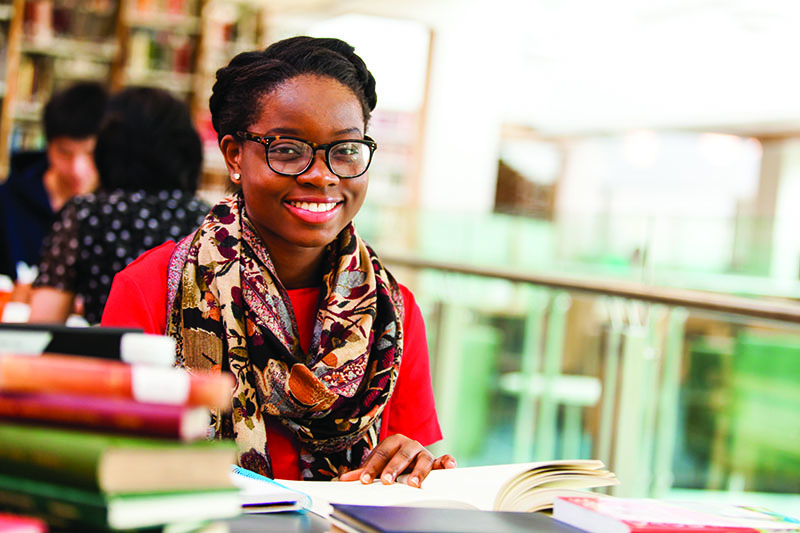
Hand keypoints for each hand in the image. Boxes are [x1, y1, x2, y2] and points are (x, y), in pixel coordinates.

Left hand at [338, 434, 456, 487]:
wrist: (409, 456)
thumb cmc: (392, 460)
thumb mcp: (378, 464)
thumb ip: (363, 472)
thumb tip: (343, 479)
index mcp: (393, 442)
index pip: (381, 454)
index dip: (372, 468)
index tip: (364, 480)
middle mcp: (409, 445)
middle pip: (401, 456)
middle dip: (393, 469)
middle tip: (386, 481)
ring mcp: (423, 452)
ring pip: (422, 459)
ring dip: (419, 471)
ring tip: (413, 483)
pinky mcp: (436, 461)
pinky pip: (443, 460)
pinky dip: (447, 462)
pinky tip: (450, 466)